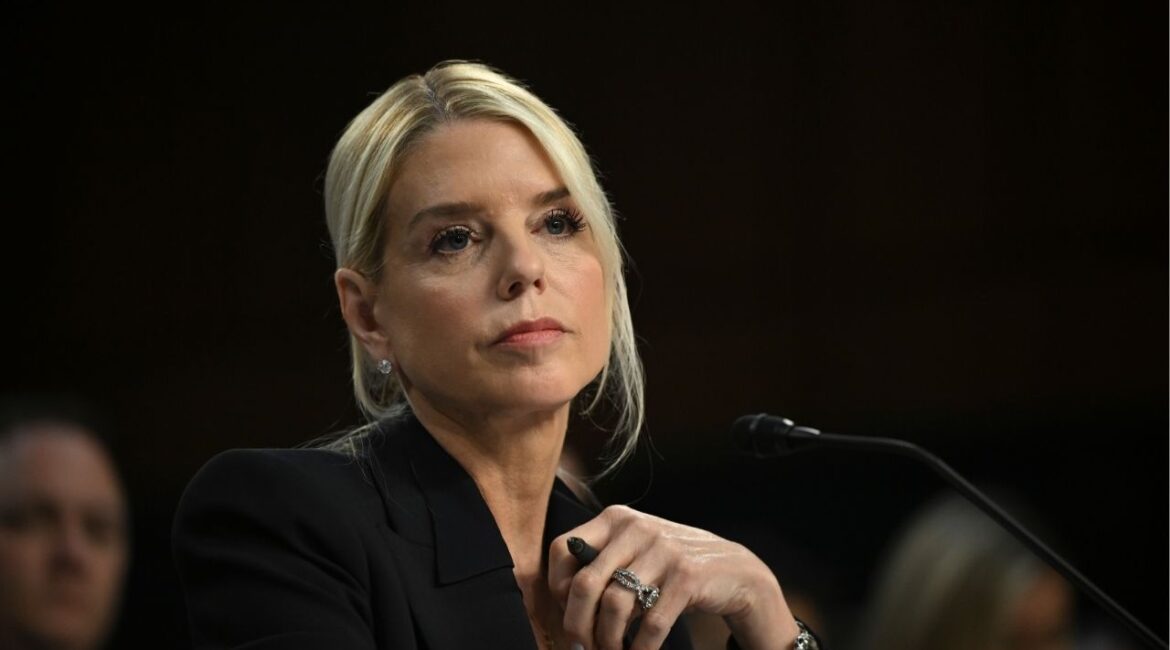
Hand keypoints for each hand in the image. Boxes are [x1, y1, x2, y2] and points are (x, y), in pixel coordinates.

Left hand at [548, 505, 800, 649]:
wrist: (732, 570)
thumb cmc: (670, 568)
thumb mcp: (634, 553)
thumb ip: (602, 565)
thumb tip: (561, 603)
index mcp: (616, 518)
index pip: (563, 549)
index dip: (557, 587)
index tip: (566, 612)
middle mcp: (636, 528)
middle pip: (585, 583)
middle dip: (577, 625)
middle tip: (581, 646)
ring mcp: (664, 551)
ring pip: (615, 606)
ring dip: (609, 640)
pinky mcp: (688, 576)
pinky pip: (651, 623)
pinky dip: (640, 648)